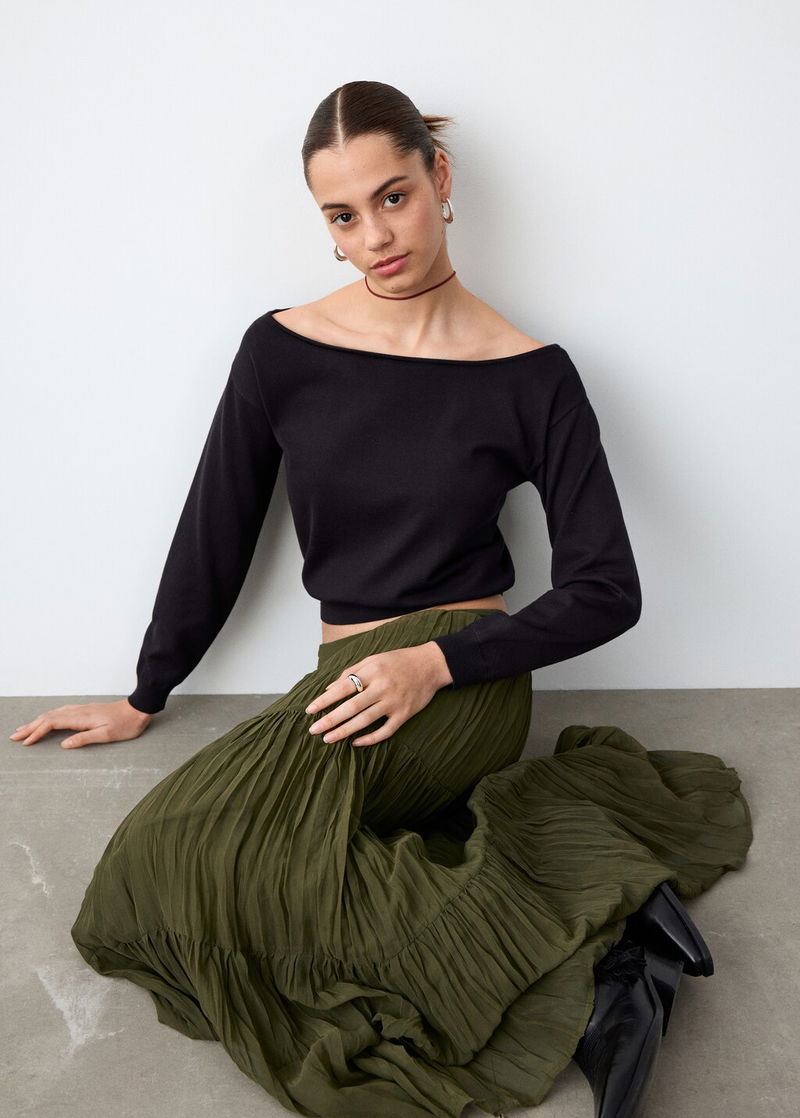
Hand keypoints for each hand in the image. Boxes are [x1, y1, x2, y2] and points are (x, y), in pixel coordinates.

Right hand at [9, 699, 152, 748]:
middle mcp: (78, 711)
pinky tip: (46, 720)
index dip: (37, 733)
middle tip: (14, 736)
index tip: (25, 742)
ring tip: (25, 729)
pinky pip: (61, 713)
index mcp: (81, 718)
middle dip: (30, 727)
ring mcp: (81, 709)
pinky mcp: (85, 710)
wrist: (138, 709)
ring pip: (53, 714)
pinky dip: (48, 717)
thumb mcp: (107, 735)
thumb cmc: (126, 724)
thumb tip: (64, 745)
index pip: (52, 724)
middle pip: (48, 717)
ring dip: (37, 721)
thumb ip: (85, 739)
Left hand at [305, 640, 451, 747]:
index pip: (342, 687)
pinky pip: (385, 730)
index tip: (309, 711)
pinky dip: (370, 739)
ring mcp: (394, 702)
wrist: (431, 664)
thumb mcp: (373, 659)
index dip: (325, 700)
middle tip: (313, 730)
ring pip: (365, 721)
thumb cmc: (398, 660)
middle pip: (351, 707)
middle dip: (330, 720)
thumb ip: (351, 671)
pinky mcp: (405, 714)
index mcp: (372, 671)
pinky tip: (356, 743)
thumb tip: (328, 689)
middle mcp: (382, 686)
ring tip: (328, 739)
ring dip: (344, 731)